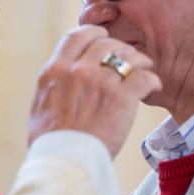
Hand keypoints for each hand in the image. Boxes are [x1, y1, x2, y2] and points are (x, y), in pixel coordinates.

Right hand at [28, 25, 160, 156]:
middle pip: (106, 43)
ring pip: (128, 56)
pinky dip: (152, 80)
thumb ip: (52, 86)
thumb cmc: (51, 141)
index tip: (102, 37)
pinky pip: (144, 78)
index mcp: (56, 70)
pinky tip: (153, 86)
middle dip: (120, 48)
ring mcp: (101, 82)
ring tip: (144, 69)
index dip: (93, 33)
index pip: (77, 36)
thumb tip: (57, 79)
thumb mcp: (40, 105)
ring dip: (139, 61)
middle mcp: (78, 70)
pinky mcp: (122, 98)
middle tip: (128, 57)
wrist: (65, 161)